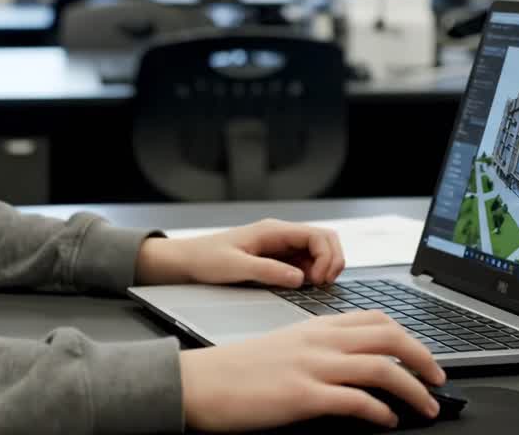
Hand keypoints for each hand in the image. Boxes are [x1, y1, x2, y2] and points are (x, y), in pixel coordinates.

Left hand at [135, 218, 343, 287]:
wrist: (186, 261)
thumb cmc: (205, 259)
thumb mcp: (235, 267)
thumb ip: (268, 271)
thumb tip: (299, 278)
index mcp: (273, 231)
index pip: (318, 235)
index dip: (328, 257)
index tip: (321, 280)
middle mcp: (280, 236)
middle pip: (324, 240)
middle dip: (332, 261)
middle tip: (324, 285)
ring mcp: (280, 247)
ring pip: (317, 252)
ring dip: (323, 268)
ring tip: (313, 287)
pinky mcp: (276, 258)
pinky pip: (304, 263)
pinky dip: (311, 274)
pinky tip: (302, 287)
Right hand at [179, 310, 446, 430]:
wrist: (200, 383)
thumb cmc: (236, 369)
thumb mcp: (283, 346)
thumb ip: (317, 348)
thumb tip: (349, 364)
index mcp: (315, 327)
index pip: (374, 317)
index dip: (407, 334)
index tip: (422, 353)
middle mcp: (319, 341)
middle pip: (389, 336)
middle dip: (423, 357)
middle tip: (439, 378)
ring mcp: (313, 367)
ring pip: (382, 367)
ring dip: (413, 388)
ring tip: (426, 406)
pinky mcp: (303, 396)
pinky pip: (356, 400)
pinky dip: (381, 411)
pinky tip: (387, 421)